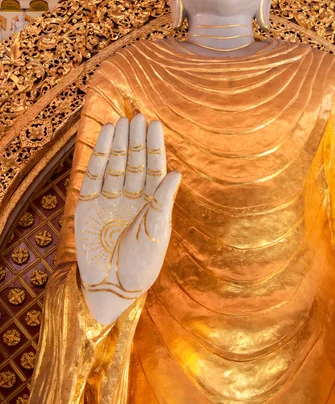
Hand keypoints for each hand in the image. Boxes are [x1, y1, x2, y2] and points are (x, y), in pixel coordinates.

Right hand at [75, 115, 180, 324]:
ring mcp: (109, 199)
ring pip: (115, 164)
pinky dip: (100, 155)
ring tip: (121, 121)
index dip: (154, 146)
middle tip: (137, 116)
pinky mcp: (88, 204)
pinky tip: (105, 136)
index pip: (155, 168)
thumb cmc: (141, 264)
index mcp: (152, 203)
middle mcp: (132, 197)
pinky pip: (95, 174)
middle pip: (135, 162)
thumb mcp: (156, 232)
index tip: (154, 124)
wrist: (111, 287)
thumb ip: (163, 201)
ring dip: (119, 143)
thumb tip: (177, 172)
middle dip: (136, 140)